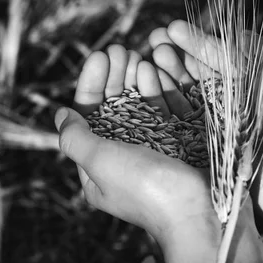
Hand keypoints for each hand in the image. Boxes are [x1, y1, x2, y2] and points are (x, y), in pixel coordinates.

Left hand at [55, 44, 219, 244]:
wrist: (202, 213)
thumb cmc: (146, 190)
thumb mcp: (100, 163)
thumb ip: (75, 138)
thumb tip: (61, 114)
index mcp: (100, 168)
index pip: (89, 117)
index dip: (92, 85)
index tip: (100, 56)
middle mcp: (125, 158)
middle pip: (115, 108)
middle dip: (115, 77)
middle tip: (120, 49)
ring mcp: (155, 150)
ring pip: (141, 106)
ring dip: (137, 79)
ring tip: (139, 55)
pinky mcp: (180, 144)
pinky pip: (167, 111)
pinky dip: (161, 90)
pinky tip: (158, 70)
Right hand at [147, 20, 262, 243]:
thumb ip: (252, 47)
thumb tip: (231, 30)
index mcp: (249, 84)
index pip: (215, 57)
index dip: (193, 41)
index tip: (169, 30)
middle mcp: (231, 104)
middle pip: (195, 74)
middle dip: (174, 55)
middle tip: (153, 40)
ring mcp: (215, 127)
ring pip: (183, 95)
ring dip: (165, 75)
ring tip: (146, 58)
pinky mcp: (202, 148)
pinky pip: (177, 120)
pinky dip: (162, 101)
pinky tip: (146, 85)